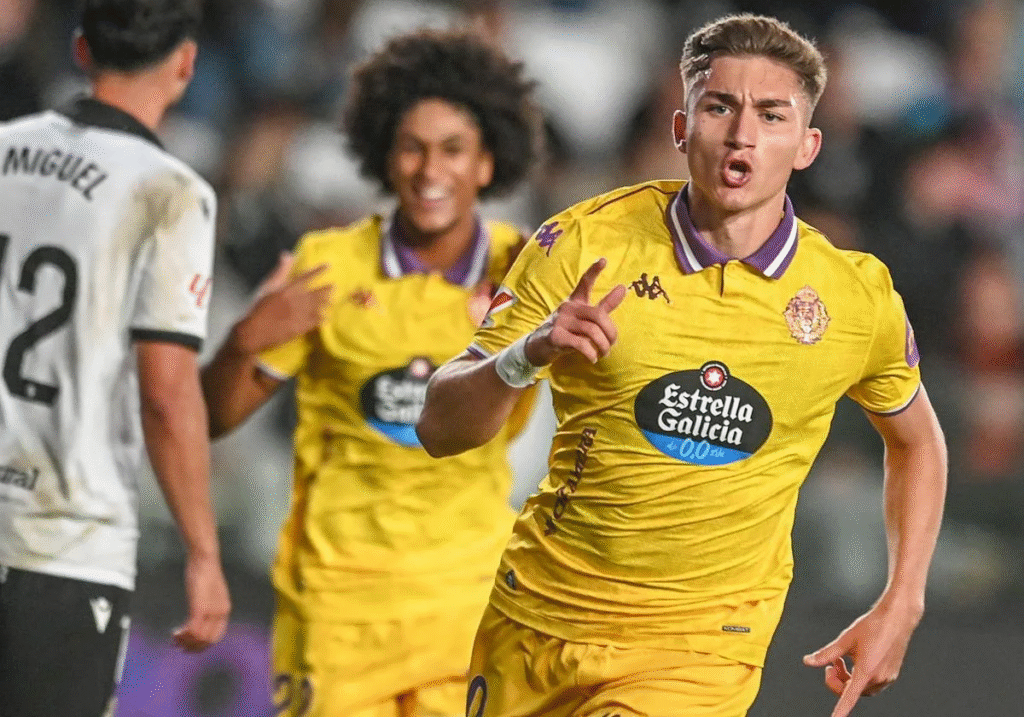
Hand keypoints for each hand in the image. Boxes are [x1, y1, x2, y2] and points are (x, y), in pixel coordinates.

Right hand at [173, 554, 230, 651]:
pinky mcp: (200, 607)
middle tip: (178, 645)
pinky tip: (175, 632)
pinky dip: (183, 634)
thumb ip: (209, 604)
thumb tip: (200, 614)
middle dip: (192, 647)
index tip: (189, 646)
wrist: (204, 559)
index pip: (216, 637)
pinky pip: (193, 629)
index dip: (202, 645)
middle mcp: (220, 612)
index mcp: (225, 610)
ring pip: (199, 638)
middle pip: (207, 641)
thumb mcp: (210, 592)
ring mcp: (211, 610)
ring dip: (185, 641)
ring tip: (174, 638)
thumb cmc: (204, 573)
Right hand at [232, 252, 332, 354]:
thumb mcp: (268, 286)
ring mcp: (301, 314)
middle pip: (317, 293)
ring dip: (326, 303)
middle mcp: (298, 300)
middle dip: (327, 289)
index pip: (307, 277)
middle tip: (335, 286)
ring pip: (318, 306)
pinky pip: (315, 321)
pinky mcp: (301, 327)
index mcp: (289, 289)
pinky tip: (325, 317)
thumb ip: (280, 271)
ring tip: (332, 301)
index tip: (329, 266)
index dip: (319, 271)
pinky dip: (321, 318)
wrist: (255, 331)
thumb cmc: (259, 307)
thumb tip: (287, 254)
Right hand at [524, 258, 626, 365]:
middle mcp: (567, 308)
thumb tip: (623, 288)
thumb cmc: (566, 331)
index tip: (603, 260)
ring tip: (603, 354)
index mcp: (575, 302)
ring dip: (602, 346)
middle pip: (598, 315)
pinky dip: (590, 353)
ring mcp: (560, 321)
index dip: (593, 271)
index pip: (584, 284)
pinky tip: (592, 358)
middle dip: (610, 332)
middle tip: (612, 344)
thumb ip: (604, 305)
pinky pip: (580, 344)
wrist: (539, 348)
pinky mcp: (555, 336)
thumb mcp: (584, 319)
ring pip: (591, 331)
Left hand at [803, 597, 923, 716]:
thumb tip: (809, 661)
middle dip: (838, 680)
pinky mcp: (892, 673)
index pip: (849, 698)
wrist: (897, 617)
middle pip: (852, 691)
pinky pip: (873, 682)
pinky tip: (857, 659)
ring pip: (862, 687)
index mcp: (866, 671)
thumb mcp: (845, 639)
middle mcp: (879, 678)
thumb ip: (826, 654)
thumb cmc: (874, 626)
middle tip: (832, 664)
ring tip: (842, 659)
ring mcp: (887, 676)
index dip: (840, 710)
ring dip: (849, 678)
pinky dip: (860, 675)